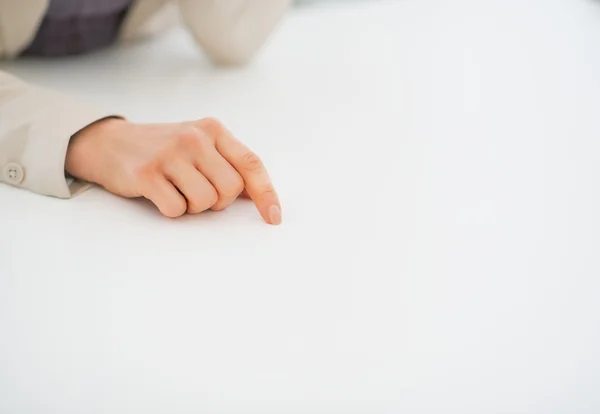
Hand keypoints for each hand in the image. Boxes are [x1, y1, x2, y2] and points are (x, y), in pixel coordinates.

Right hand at [65, 117, 281, 223]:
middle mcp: (195, 137)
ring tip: (176, 190)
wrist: (110, 143)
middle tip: (197, 191)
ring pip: (205, 202)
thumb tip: (259, 198)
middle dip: (218, 201)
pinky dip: (172, 210)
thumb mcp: (200, 146)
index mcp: (213, 130)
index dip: (266, 194)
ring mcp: (170, 153)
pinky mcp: (146, 173)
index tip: (273, 218)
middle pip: (230, 190)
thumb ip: (228, 165)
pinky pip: (177, 210)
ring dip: (193, 207)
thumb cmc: (164, 151)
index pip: (251, 164)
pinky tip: (159, 194)